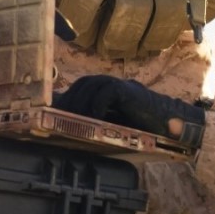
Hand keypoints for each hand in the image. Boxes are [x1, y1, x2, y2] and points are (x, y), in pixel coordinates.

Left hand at [51, 75, 205, 147]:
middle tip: (59, 121)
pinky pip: (106, 93)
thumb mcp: (109, 123)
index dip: (63, 98)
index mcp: (101, 89)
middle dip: (68, 103)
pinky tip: (95, 118)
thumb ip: (92, 121)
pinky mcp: (125, 89)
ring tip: (74, 123)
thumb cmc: (137, 126)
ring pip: (90, 87)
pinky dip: (98, 106)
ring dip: (80, 106)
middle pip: (80, 86)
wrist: (165, 123)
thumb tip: (67, 130)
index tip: (49, 112)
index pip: (76, 89)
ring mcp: (116, 84)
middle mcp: (107, 83)